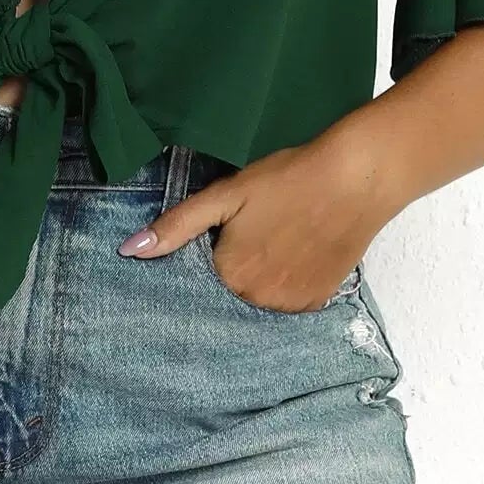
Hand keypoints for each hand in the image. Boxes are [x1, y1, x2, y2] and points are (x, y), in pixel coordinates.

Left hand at [118, 134, 403, 312]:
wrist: (355, 178)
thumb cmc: (287, 178)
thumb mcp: (226, 195)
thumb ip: (177, 226)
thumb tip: (128, 251)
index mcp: (229, 275)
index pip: (198, 280)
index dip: (204, 257)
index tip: (218, 239)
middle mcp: (257, 301)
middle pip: (229, 292)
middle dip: (231, 269)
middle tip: (251, 234)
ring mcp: (291, 305)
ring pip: (258, 299)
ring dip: (258, 279)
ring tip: (274, 240)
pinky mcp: (318, 302)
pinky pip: (288, 302)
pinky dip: (285, 283)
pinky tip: (294, 252)